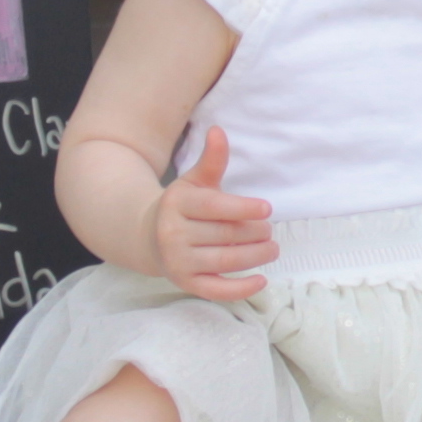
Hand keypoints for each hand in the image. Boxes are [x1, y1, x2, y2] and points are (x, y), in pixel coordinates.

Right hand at [146, 125, 276, 299]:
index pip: (214, 206)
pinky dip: (240, 289)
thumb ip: (212, 161)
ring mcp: (178, 261)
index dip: (243, 208)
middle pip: (224, 235)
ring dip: (255, 257)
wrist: (148, 237)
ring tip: (272, 249)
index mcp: (177, 204)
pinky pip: (216, 290)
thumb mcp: (195, 182)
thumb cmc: (182, 207)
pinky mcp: (185, 283)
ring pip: (225, 261)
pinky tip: (261, 281)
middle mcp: (173, 233)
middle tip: (270, 231)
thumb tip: (218, 131)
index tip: (267, 209)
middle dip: (254, 233)